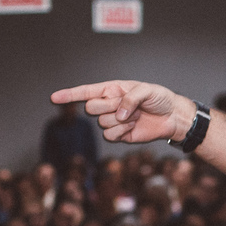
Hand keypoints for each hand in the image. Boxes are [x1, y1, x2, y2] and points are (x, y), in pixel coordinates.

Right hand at [51, 81, 193, 144]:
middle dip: (108, 107)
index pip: (85, 92)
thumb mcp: (147, 91)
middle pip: (91, 108)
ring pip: (101, 123)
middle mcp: (108, 105)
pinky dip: (121, 132)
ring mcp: (113, 121)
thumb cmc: (159, 99)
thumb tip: (118, 114)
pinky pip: (109, 136)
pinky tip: (133, 127)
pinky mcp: (119, 135)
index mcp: (111, 90)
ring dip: (120, 120)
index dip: (69, 95)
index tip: (54, 98)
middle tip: (126, 106)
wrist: (171, 117)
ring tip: (135, 116)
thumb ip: (130, 98)